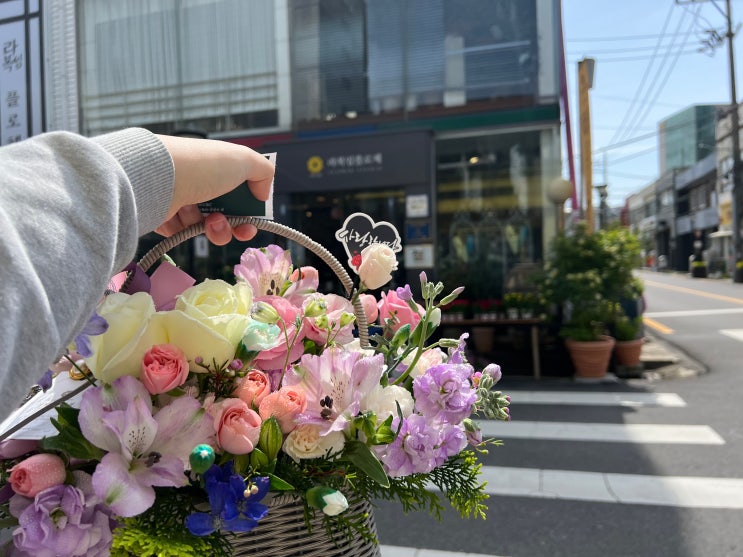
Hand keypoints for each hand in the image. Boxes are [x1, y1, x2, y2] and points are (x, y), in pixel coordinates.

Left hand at [154, 134, 274, 244]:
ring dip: (216, 229)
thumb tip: (262, 194)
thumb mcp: (244, 159)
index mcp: (218, 167)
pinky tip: (186, 221)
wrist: (159, 177)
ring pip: (207, 226)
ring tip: (209, 222)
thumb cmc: (202, 165)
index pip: (240, 191)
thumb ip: (264, 172)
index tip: (255, 220)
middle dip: (236, 225)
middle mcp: (200, 181)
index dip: (251, 209)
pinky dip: (189, 230)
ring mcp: (182, 199)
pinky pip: (183, 232)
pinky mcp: (164, 216)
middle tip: (238, 229)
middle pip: (227, 213)